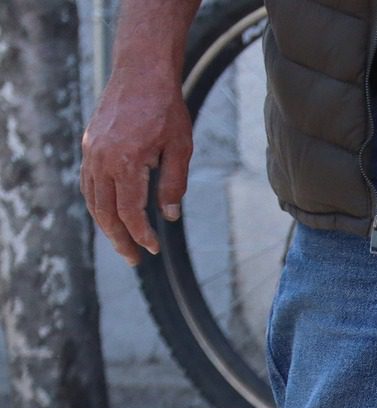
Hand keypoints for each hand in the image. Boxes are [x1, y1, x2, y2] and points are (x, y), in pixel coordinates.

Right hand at [81, 65, 191, 264]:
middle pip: (105, 211)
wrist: (142, 72)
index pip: (129, 212)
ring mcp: (92, 151)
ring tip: (123, 242)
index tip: (153, 250)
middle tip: (134, 260)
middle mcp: (102, 159)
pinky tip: (112, 214)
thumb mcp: (180, 149)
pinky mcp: (90, 144)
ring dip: (106, 224)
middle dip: (119, 239)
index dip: (141, 235)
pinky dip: (99, 202)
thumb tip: (169, 216)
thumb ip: (173, 185)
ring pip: (93, 198)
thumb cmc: (166, 110)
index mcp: (125, 162)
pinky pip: (90, 182)